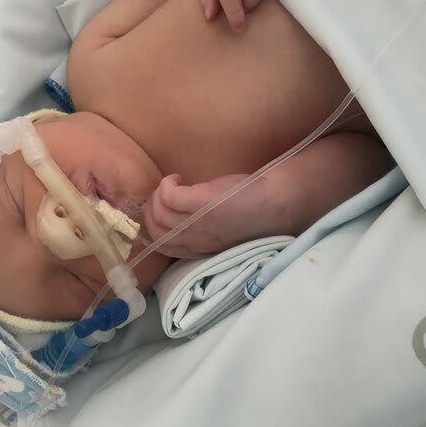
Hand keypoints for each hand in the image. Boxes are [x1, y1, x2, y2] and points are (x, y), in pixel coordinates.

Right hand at [143, 173, 269, 257]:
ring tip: (172, 184)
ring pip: (158, 212)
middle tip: (161, 193)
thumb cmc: (251, 215)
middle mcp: (194, 239)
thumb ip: (200, 228)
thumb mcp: (220, 231)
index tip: (159, 208)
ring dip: (158, 194)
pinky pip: (168, 195)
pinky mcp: (202, 202)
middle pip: (154, 229)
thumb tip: (179, 215)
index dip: (152, 225)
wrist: (275, 205)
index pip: (160, 244)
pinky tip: (178, 178)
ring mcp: (197, 222)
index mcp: (198, 248)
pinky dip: (167, 184)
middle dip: (150, 209)